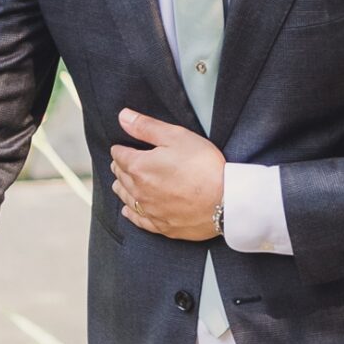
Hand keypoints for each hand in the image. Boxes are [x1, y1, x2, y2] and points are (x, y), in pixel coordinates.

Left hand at [111, 109, 225, 239]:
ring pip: (126, 197)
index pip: (119, 155)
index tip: (123, 147)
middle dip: (121, 167)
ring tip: (124, 182)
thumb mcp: (177, 137)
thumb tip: (123, 117)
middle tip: (126, 161)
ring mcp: (150, 210)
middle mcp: (139, 191)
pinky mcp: (161, 226)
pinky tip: (129, 210)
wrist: (225, 202)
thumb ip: (146, 127)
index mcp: (140, 167)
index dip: (121, 148)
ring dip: (123, 187)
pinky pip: (138, 220)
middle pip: (120, 176)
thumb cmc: (204, 167)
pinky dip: (131, 212)